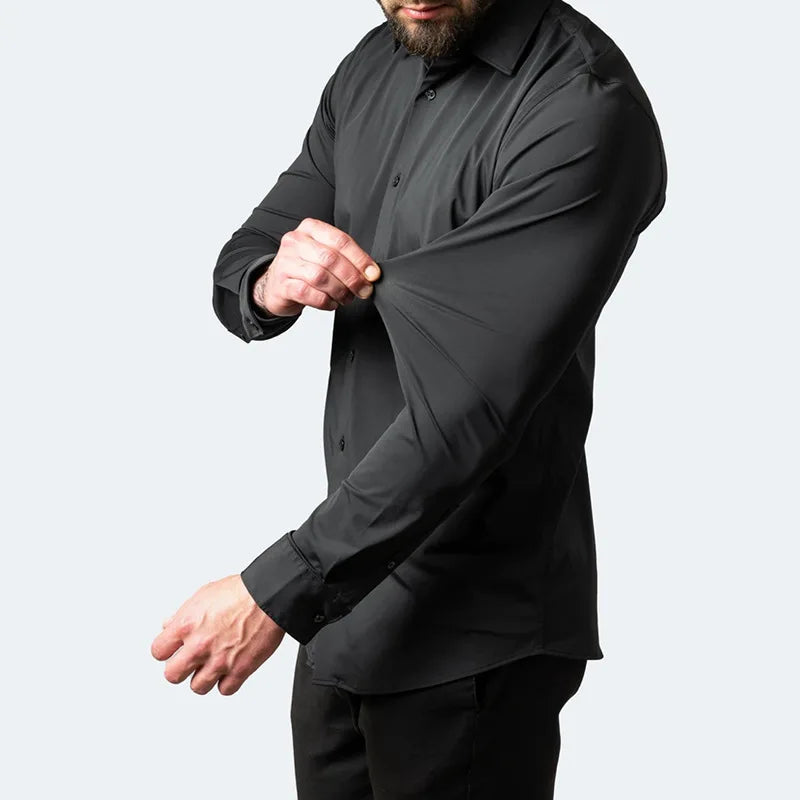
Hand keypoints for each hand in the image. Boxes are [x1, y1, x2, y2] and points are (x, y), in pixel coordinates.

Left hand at [151, 574, 285, 695]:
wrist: (270, 596)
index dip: (166, 651)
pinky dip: (227, 682)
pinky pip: (225, 690)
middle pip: (172, 675)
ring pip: (197, 687)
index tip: (173, 650)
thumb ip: (183, 613)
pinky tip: (230, 669)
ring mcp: (219, 660)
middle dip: (180, 668)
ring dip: (204, 677)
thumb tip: (169, 624)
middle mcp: (199, 645)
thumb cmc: (241, 591)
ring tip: (212, 666)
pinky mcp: (240, 670)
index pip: (158, 651)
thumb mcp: (204, 594)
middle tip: (190, 662)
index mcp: (186, 625)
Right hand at [253, 217, 381, 315]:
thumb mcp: (323, 254)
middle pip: (331, 259)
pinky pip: (309, 294)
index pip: (340, 240)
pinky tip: (331, 303)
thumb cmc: (304, 268)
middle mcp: (295, 242)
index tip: (373, 274)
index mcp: (310, 229)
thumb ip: (345, 258)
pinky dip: (325, 301)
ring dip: (339, 291)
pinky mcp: (282, 284)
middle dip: (352, 278)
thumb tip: (370, 273)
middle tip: (363, 290)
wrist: (275, 285)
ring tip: (346, 297)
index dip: (360, 259)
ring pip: (320, 277)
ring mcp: (286, 263)